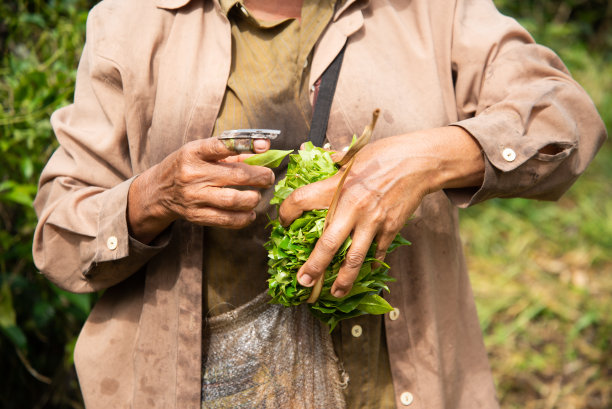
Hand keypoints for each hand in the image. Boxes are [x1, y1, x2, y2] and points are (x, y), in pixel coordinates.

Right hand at [128, 138, 273, 242]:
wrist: (159, 190)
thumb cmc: (188, 166)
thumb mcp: (202, 152)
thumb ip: (233, 152)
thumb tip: (264, 151)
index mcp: (194, 152)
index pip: (221, 145)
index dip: (246, 145)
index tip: (264, 145)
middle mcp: (192, 174)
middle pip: (236, 176)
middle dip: (260, 177)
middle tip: (268, 178)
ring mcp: (194, 197)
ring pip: (233, 200)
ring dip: (253, 198)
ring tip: (257, 195)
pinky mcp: (196, 216)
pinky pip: (226, 220)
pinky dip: (244, 218)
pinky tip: (250, 212)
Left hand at [279, 126, 483, 297]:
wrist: (421, 162)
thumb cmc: (387, 154)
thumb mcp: (354, 155)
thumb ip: (336, 164)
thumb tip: (323, 160)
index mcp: (338, 186)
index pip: (301, 201)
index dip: (287, 212)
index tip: (284, 222)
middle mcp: (353, 207)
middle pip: (328, 244)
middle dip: (314, 267)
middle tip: (304, 281)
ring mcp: (373, 221)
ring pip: (355, 258)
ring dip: (343, 279)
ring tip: (335, 293)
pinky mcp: (390, 228)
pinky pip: (377, 252)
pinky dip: (371, 264)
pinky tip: (365, 272)